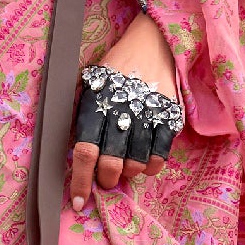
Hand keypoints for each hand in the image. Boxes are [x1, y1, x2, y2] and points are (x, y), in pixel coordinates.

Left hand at [69, 11, 179, 209]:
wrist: (152, 41)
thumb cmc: (114, 66)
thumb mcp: (89, 83)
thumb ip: (81, 115)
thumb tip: (75, 155)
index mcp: (95, 105)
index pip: (84, 152)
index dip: (80, 182)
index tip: (79, 203)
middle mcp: (121, 112)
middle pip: (111, 164)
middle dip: (106, 180)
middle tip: (106, 178)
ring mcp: (147, 116)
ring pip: (136, 164)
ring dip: (128, 173)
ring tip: (125, 164)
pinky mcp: (169, 117)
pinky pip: (160, 157)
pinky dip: (151, 167)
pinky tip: (145, 162)